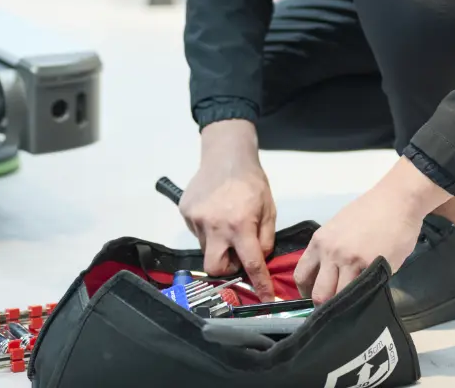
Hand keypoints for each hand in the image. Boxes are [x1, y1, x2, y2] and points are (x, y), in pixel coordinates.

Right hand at [178, 119, 278, 301]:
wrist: (225, 155)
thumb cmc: (251, 182)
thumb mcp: (268, 209)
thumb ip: (264, 238)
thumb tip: (259, 259)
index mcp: (240, 225)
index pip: (251, 264)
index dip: (260, 285)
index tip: (265, 299)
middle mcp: (215, 226)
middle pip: (215, 267)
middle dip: (227, 268)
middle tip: (236, 254)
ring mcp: (196, 220)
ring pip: (206, 249)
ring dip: (218, 246)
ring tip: (226, 224)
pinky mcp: (185, 213)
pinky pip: (197, 234)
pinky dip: (207, 231)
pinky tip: (214, 213)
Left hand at [295, 157, 450, 305]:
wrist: (396, 201)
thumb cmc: (368, 212)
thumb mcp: (337, 227)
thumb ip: (329, 251)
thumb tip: (327, 277)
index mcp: (319, 242)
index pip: (301, 276)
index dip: (306, 293)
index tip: (314, 299)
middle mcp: (331, 253)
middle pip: (319, 294)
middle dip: (325, 306)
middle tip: (335, 309)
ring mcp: (352, 262)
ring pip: (340, 298)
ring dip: (346, 306)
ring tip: (354, 305)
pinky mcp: (373, 268)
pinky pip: (364, 292)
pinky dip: (365, 298)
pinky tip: (368, 296)